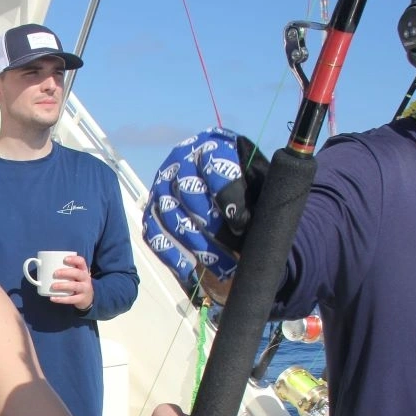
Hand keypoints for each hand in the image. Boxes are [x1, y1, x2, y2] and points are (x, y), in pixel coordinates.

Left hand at [47, 255, 94, 311]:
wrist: (87, 299)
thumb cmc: (76, 283)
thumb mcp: (74, 276)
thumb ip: (63, 270)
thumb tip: (40, 264)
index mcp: (83, 270)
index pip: (81, 262)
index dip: (74, 259)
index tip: (64, 259)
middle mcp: (85, 278)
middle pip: (78, 273)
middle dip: (66, 272)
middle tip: (55, 273)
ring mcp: (85, 289)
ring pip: (75, 286)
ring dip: (63, 285)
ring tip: (53, 286)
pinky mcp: (81, 299)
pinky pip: (72, 299)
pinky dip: (61, 299)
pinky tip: (53, 298)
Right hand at [142, 128, 268, 300]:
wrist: (231, 195)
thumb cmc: (250, 189)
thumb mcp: (263, 183)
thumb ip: (263, 190)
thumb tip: (248, 220)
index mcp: (212, 145)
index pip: (213, 165)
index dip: (228, 197)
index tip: (242, 224)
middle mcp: (181, 160)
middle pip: (189, 194)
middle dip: (213, 229)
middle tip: (234, 252)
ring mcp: (162, 185)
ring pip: (171, 216)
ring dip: (198, 247)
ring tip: (223, 268)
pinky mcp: (152, 210)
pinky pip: (154, 233)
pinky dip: (172, 254)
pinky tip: (190, 270)